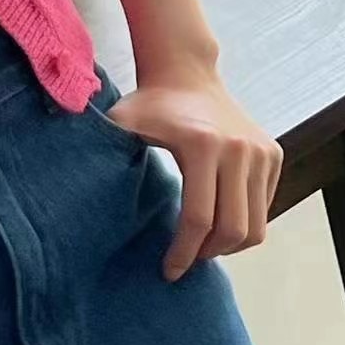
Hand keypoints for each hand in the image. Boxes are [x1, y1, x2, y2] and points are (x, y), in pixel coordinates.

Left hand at [107, 71, 283, 282]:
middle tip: (186, 260)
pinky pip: (264, 207)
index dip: (183, 253)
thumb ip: (101, 152)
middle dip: (208, 254)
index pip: (198, 218)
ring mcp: (261, 152)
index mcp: (203, 145)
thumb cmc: (149, 104)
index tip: (169, 271)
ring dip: (229, 246)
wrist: (186, 73)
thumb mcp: (121, 125)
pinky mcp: (273, 154)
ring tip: (202, 246)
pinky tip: (217, 222)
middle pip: (233, 229)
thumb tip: (70, 191)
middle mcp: (239, 149)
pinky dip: (244, 224)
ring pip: (255, 225)